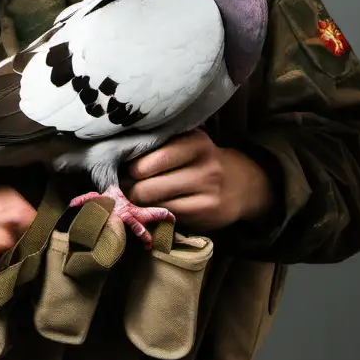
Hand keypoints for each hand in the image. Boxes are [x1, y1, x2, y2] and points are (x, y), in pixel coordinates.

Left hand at [125, 129, 273, 232]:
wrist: (242, 184)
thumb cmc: (201, 160)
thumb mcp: (187, 144)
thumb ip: (160, 148)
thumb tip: (118, 162)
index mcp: (195, 142)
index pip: (150, 159)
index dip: (129, 168)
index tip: (119, 170)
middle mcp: (205, 167)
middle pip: (149, 185)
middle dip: (128, 189)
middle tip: (118, 189)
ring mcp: (207, 193)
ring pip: (156, 203)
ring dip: (137, 204)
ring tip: (129, 199)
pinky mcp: (206, 215)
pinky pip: (168, 216)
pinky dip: (154, 214)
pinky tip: (150, 210)